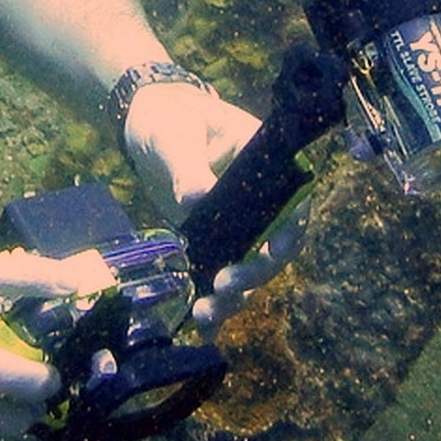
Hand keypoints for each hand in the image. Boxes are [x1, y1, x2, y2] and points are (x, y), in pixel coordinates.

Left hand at [121, 79, 296, 328]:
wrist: (147, 124)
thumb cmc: (170, 117)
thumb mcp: (176, 135)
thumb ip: (186, 164)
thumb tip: (197, 196)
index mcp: (268, 166)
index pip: (294, 203)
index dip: (291, 232)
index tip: (272, 252)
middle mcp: (261, 201)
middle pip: (274, 246)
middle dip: (255, 272)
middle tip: (225, 284)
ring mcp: (238, 225)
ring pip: (249, 267)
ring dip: (234, 295)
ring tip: (206, 313)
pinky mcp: (213, 242)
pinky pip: (220, 273)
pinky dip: (213, 299)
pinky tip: (201, 322)